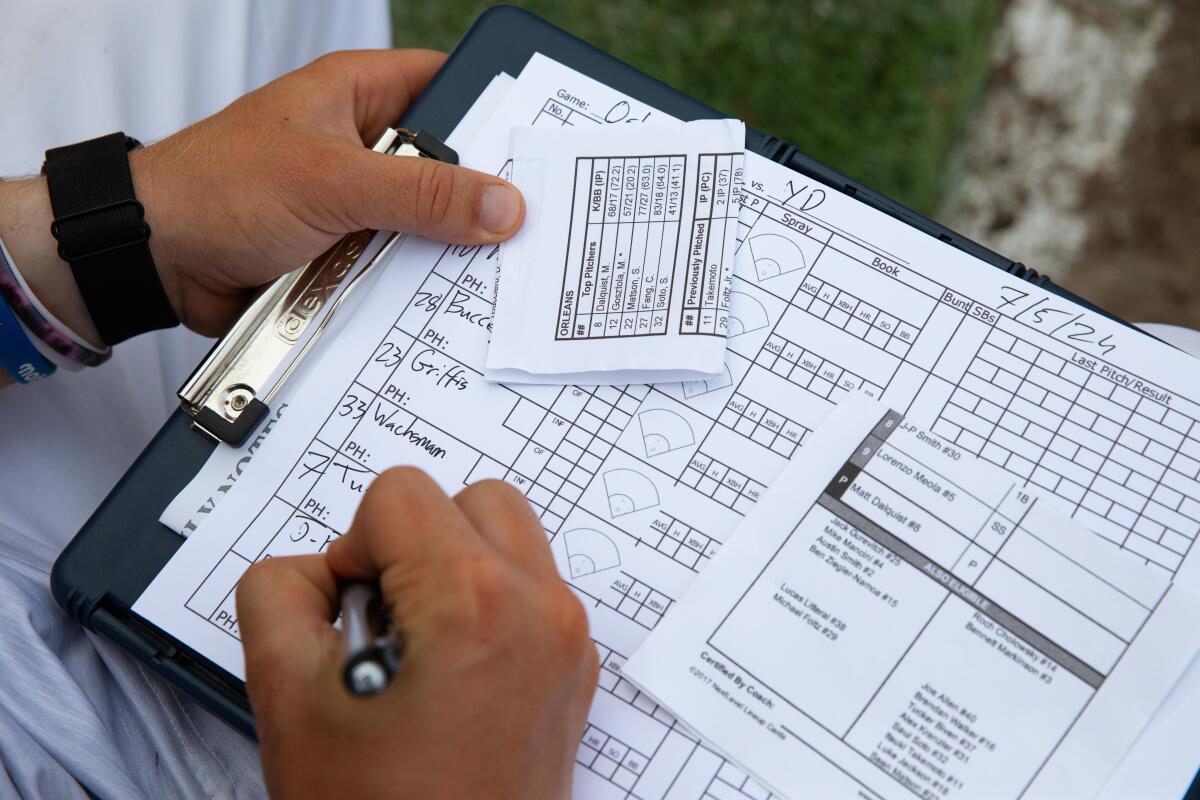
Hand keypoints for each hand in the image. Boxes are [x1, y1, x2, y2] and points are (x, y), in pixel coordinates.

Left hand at [132, 50, 524, 334]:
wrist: (157, 260)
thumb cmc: (218, 189)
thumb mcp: (334, 181)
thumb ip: (422, 194)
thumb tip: (501, 205)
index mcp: (360, 94)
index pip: (450, 88)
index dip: (498, 115)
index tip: (543, 152)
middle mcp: (364, 145)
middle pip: (450, 167)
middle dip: (481, 199)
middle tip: (529, 228)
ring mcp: (358, 202)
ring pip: (429, 225)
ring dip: (448, 251)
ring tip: (496, 273)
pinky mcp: (347, 252)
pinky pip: (401, 266)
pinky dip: (416, 285)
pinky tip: (446, 304)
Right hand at [237, 468, 597, 799]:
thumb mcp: (287, 701)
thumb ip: (278, 596)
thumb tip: (313, 570)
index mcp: (475, 601)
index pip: (400, 494)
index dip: (353, 548)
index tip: (348, 614)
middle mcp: (540, 608)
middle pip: (468, 500)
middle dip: (411, 544)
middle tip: (380, 623)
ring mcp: (567, 639)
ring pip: (506, 535)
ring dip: (452, 567)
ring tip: (415, 649)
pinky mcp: (573, 668)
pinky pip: (530, 588)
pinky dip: (486, 602)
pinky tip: (447, 672)